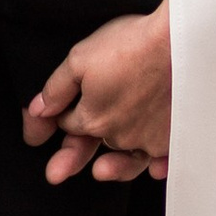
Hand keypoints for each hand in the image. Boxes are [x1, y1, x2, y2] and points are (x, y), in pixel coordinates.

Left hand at [22, 2, 170, 183]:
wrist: (177, 43)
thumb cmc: (129, 45)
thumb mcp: (80, 58)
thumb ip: (56, 88)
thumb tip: (38, 110)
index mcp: (91, 119)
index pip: (70, 124)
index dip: (65, 114)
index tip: (63, 109)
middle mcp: (118, 136)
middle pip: (96, 141)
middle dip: (76, 151)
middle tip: (54, 173)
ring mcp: (147, 139)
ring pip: (126, 156)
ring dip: (114, 165)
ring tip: (101, 170)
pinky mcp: (172, 138)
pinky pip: (162, 158)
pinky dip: (158, 164)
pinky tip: (155, 168)